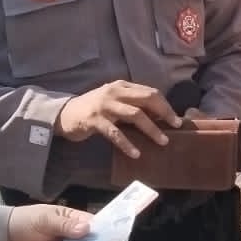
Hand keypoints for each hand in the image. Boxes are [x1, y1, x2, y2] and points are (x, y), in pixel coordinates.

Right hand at [54, 81, 181, 154]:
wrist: (64, 114)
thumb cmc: (93, 110)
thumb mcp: (114, 102)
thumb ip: (131, 105)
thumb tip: (159, 117)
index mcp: (122, 86)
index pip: (150, 92)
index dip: (165, 105)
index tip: (175, 119)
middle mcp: (115, 92)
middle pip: (147, 99)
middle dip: (164, 113)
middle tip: (175, 126)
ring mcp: (105, 105)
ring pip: (135, 115)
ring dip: (152, 129)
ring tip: (162, 141)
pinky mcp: (95, 120)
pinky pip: (115, 133)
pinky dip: (127, 144)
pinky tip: (136, 153)